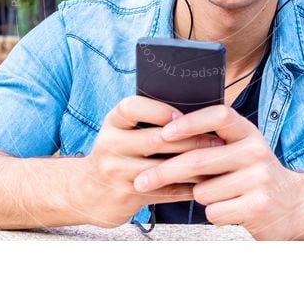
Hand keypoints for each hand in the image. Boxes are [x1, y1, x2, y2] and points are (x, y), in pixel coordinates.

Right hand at [80, 96, 222, 227]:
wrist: (85, 192)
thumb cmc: (116, 155)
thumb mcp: (121, 132)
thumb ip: (146, 122)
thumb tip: (194, 112)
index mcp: (113, 123)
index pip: (131, 108)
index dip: (158, 110)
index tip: (182, 116)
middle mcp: (110, 145)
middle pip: (156, 139)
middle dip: (191, 139)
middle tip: (218, 140)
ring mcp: (116, 172)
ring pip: (164, 168)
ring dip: (195, 166)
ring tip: (218, 162)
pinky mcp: (126, 196)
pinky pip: (165, 192)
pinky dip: (189, 187)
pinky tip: (206, 183)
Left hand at [132, 105, 303, 238]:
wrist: (296, 206)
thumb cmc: (255, 176)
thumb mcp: (242, 150)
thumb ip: (214, 142)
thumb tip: (163, 135)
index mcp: (249, 132)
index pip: (219, 115)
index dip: (190, 122)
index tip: (164, 132)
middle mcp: (256, 151)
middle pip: (199, 158)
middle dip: (164, 171)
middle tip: (141, 179)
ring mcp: (258, 180)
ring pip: (203, 190)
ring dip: (200, 197)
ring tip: (220, 194)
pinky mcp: (256, 207)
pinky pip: (214, 211)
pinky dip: (214, 213)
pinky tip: (231, 209)